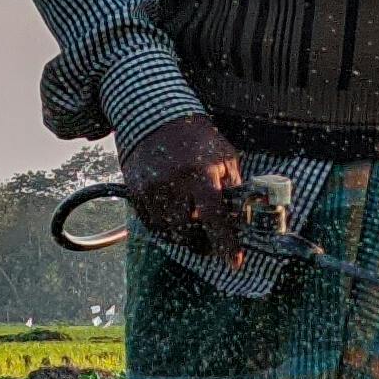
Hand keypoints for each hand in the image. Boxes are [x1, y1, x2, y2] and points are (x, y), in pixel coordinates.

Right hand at [121, 114, 251, 262]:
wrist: (154, 117)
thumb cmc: (196, 137)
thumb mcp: (224, 156)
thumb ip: (232, 186)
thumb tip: (243, 216)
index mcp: (200, 172)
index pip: (214, 215)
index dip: (225, 242)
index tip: (235, 261)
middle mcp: (172, 181)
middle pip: (187, 230)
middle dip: (202, 241)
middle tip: (211, 240)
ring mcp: (150, 187)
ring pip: (168, 231)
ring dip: (183, 234)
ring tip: (192, 223)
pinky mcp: (135, 190)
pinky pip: (151, 223)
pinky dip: (165, 227)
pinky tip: (174, 215)